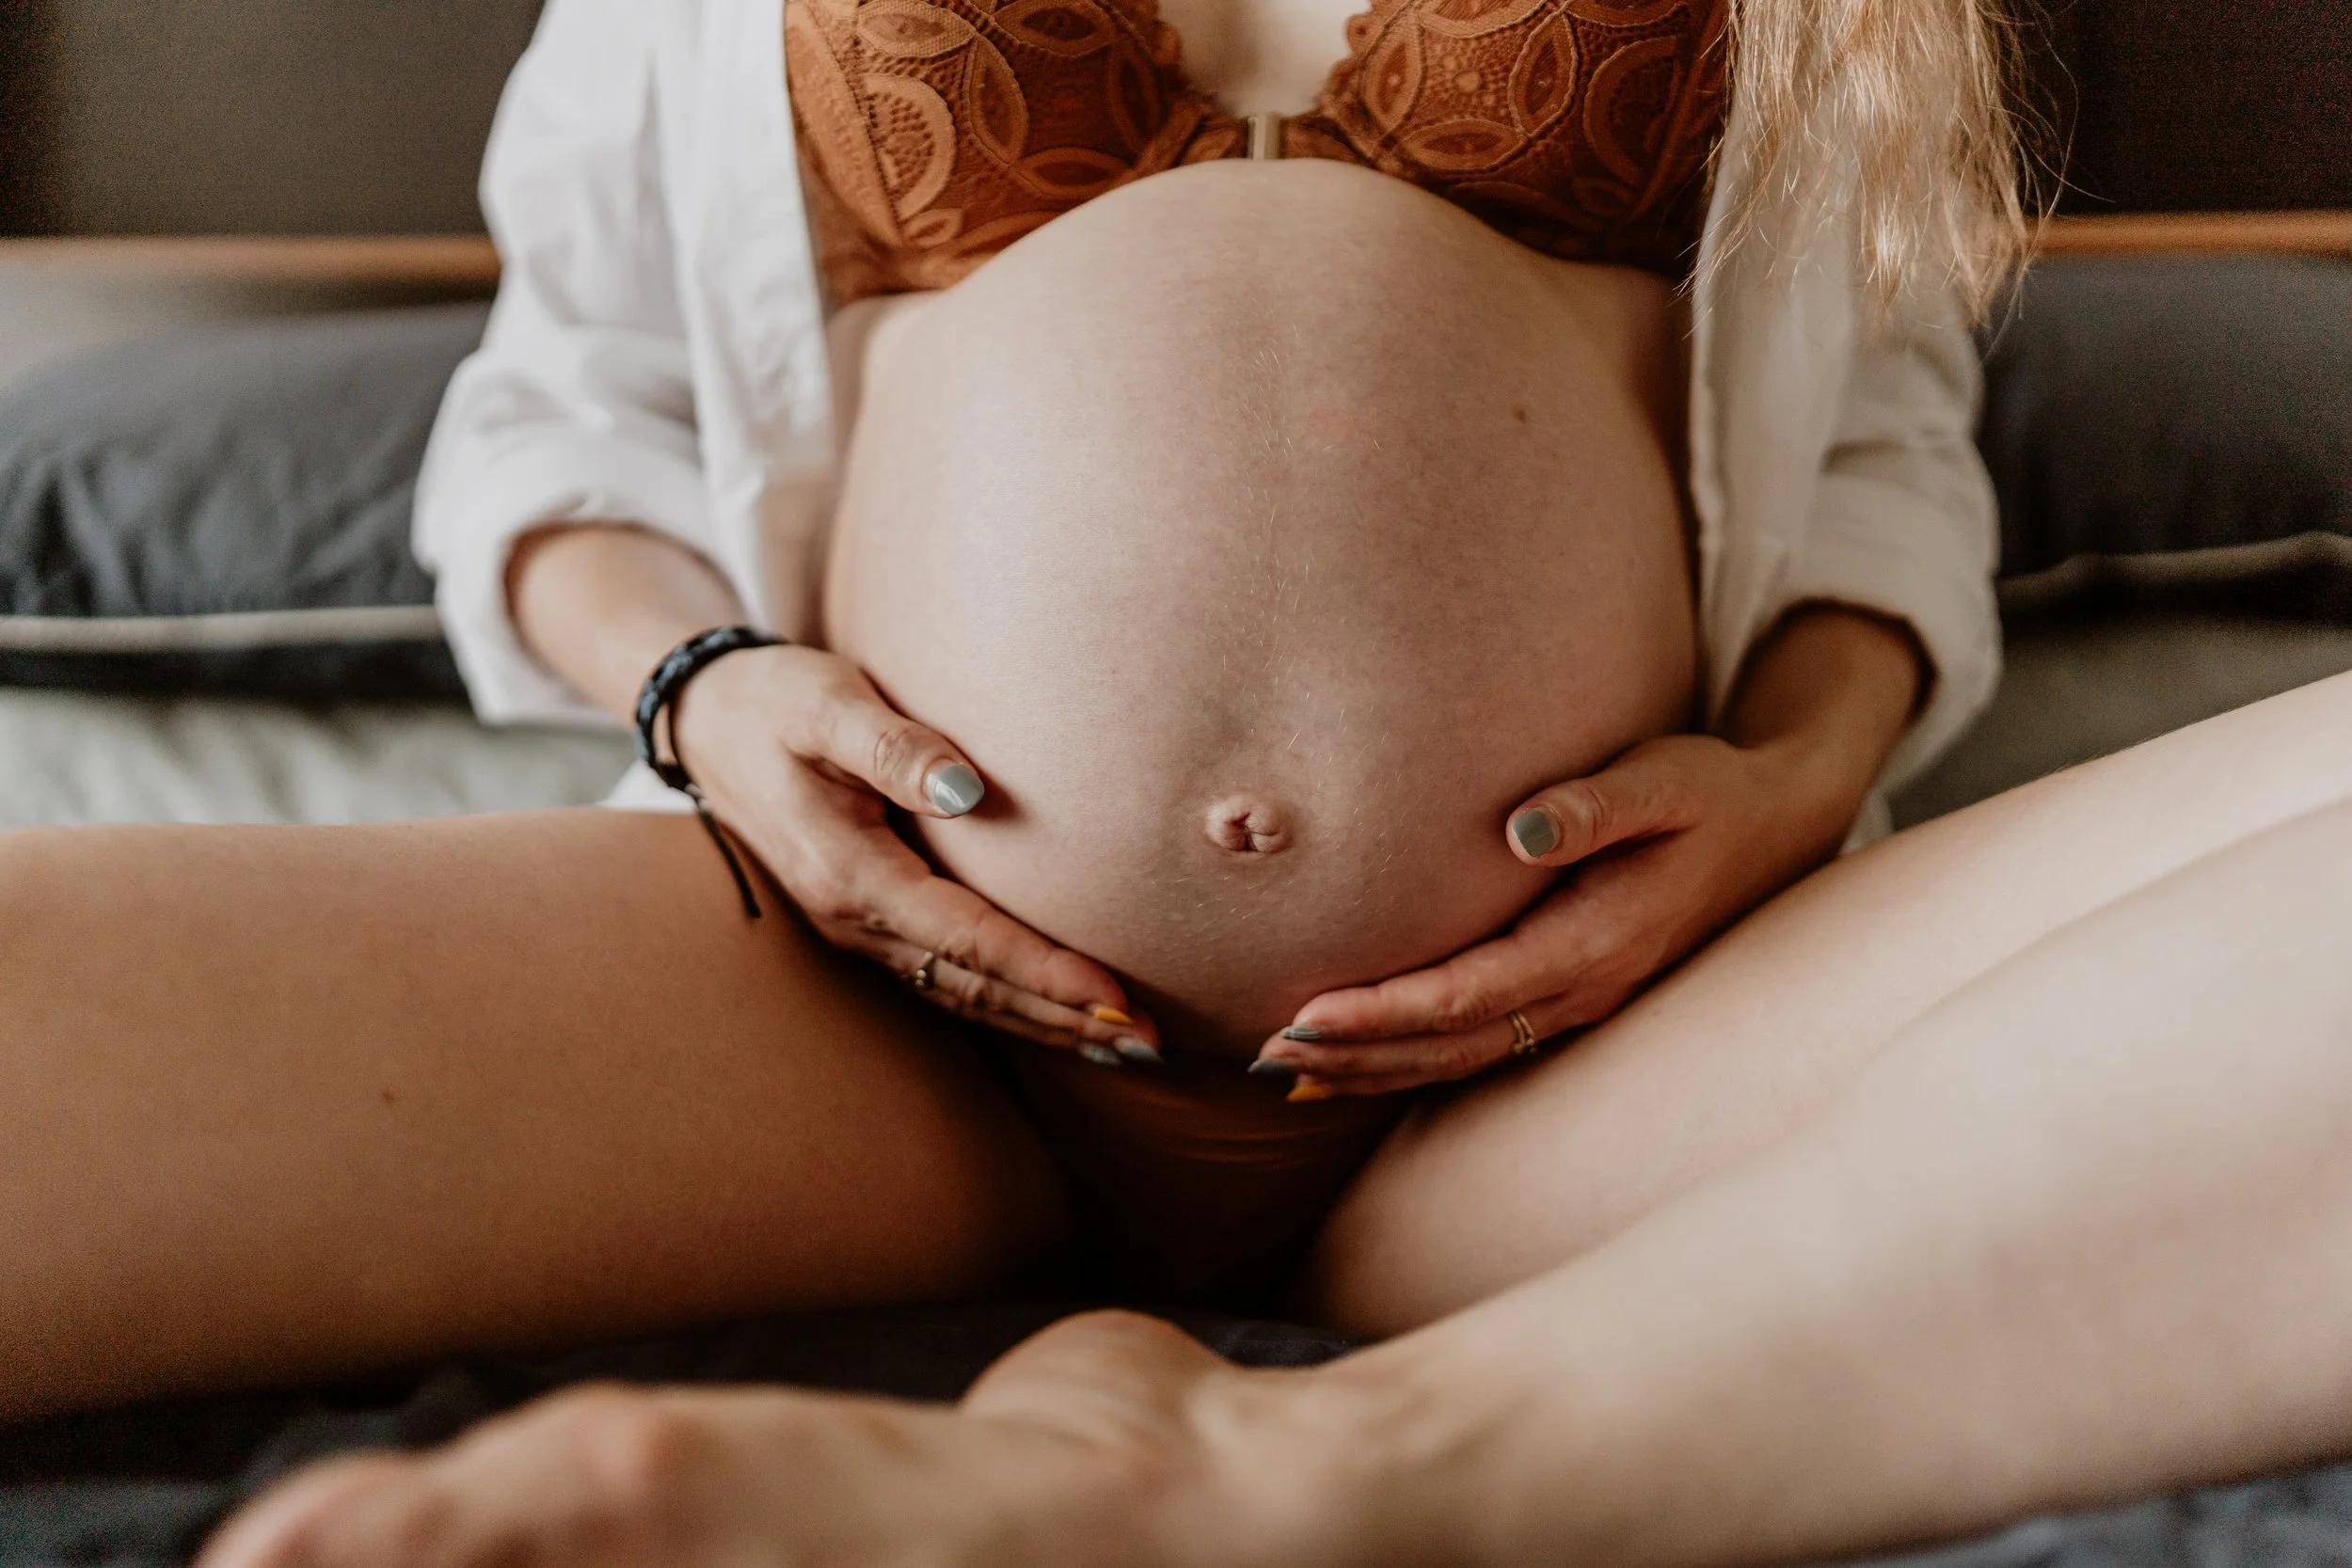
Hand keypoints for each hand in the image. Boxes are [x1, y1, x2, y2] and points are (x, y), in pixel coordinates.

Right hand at [673, 644, 1161, 1065]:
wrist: (705, 719)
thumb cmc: (774, 700)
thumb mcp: (827, 703)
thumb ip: (894, 745)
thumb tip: (966, 789)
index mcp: (849, 872)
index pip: (965, 938)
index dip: (1042, 972)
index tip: (1113, 996)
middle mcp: (853, 918)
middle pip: (973, 986)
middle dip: (1061, 1018)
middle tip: (1147, 1042)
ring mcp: (857, 928)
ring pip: (962, 994)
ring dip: (1042, 1022)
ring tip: (1122, 1042)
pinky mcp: (868, 921)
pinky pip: (946, 978)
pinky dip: (1007, 1000)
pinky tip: (1058, 1012)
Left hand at [1252, 731, 1864, 1096]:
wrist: (1775, 828)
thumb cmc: (1709, 792)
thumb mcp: (1665, 779)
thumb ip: (1594, 804)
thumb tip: (1523, 830)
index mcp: (1595, 942)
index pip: (1467, 994)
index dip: (1384, 1011)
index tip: (1306, 1014)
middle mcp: (1583, 989)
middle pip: (1450, 1044)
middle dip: (1357, 1055)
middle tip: (1265, 1059)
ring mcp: (1578, 1003)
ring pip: (1459, 1058)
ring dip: (1374, 1069)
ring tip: (1286, 1075)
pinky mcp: (1568, 999)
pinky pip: (1478, 1047)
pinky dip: (1410, 1062)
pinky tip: (1352, 1068)